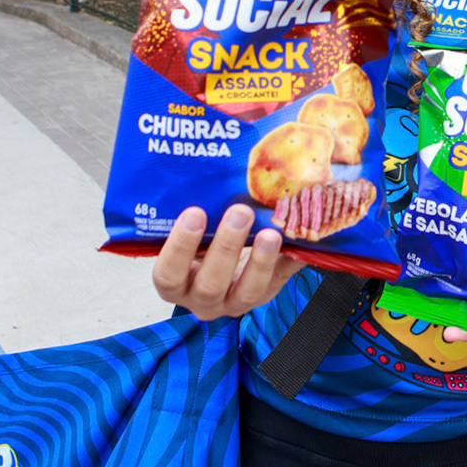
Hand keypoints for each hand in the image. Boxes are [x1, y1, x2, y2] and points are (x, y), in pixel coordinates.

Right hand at [151, 204, 303, 320]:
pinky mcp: (266, 293)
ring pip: (247, 292)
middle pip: (210, 285)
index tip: (194, 212)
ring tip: (271, 232)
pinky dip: (292, 260)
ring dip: (260, 260)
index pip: (168, 275)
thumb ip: (180, 209)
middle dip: (226, 247)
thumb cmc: (198, 237)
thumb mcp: (185, 230)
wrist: (222, 255)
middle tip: (240, 212)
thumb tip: (189, 165)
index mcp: (174, 283)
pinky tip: (298, 240)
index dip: (180, 247)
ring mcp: (235, 301)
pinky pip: (281, 280)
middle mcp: (202, 299)